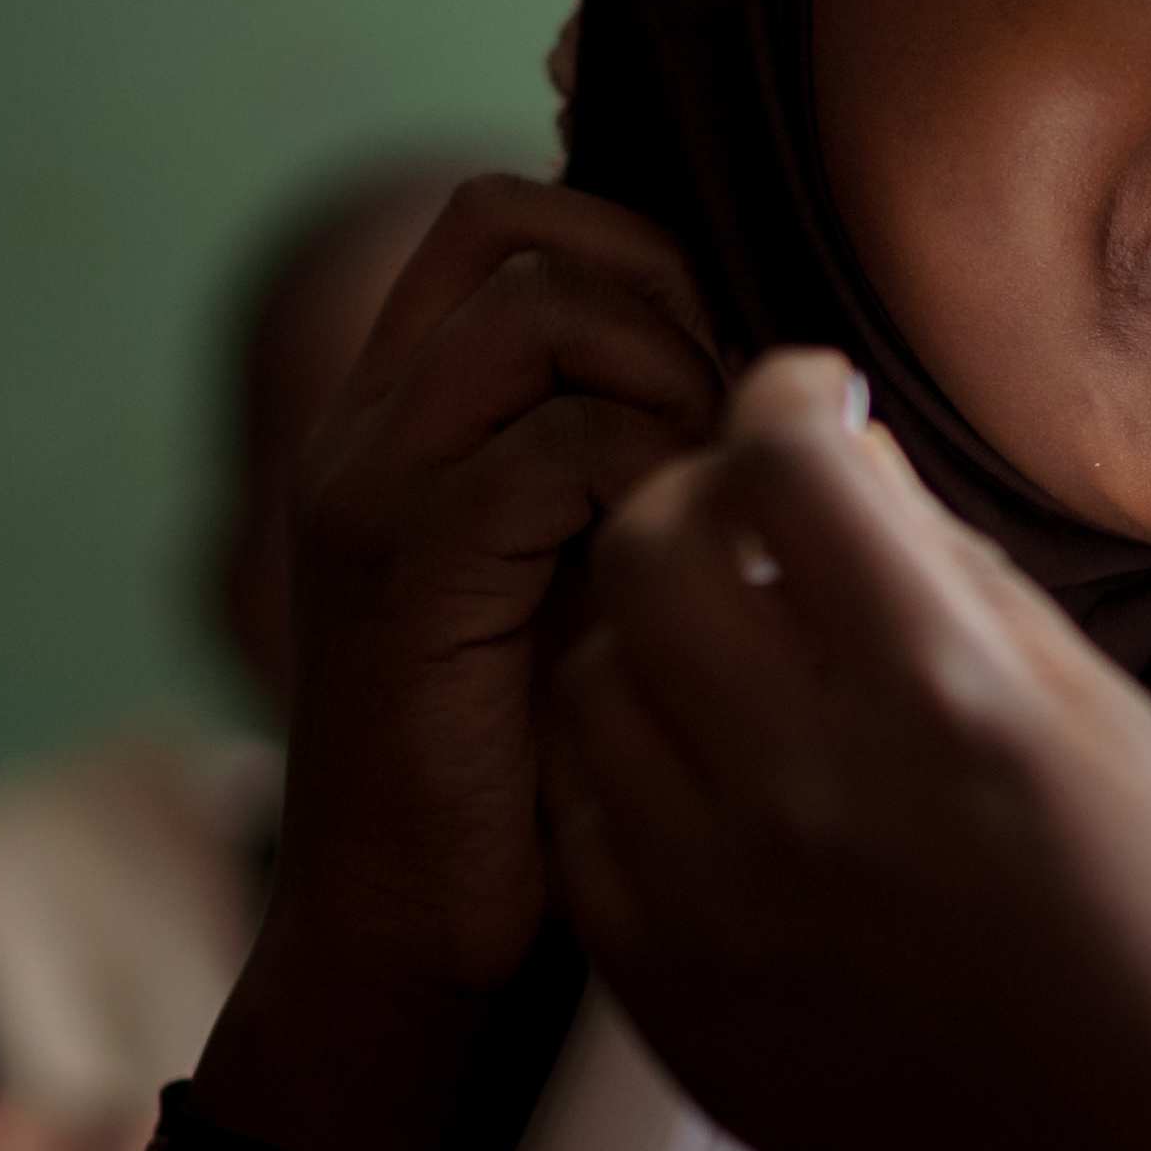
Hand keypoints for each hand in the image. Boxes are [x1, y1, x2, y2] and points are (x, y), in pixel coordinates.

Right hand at [199, 178, 725, 1150]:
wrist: (410, 934)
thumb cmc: (535, 762)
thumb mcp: (585, 575)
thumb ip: (633, 461)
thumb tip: (783, 375)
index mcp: (399, 412)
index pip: (500, 215)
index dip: (630, 247)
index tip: (711, 368)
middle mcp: (366, 426)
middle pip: (520, 229)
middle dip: (660, 296)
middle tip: (721, 429)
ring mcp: (375, 489)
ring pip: (543, 313)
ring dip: (664, 380)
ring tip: (699, 499)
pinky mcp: (409, 572)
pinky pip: (556, 446)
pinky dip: (649, 480)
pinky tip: (673, 572)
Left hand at [542, 352, 1150, 1150]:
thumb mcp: (1104, 724)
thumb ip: (957, 581)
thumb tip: (846, 468)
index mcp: (944, 700)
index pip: (785, 459)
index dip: (792, 396)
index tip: (811, 402)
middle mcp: (802, 786)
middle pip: (649, 544)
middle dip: (696, 495)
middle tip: (755, 519)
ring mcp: (709, 894)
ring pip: (590, 667)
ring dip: (652, 625)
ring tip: (736, 649)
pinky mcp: (658, 983)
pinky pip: (579, 801)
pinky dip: (627, 750)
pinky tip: (712, 766)